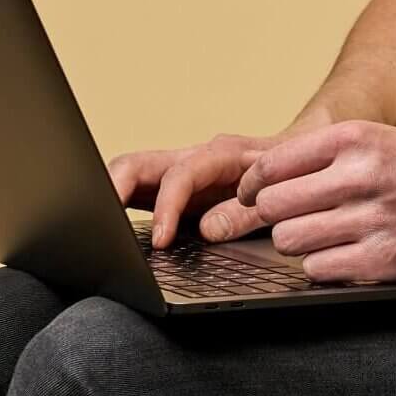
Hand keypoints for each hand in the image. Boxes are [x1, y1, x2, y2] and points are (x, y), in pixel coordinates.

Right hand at [108, 133, 282, 248]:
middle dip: (112, 189)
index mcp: (219, 155)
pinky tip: (108, 230)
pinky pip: (137, 190)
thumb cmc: (290, 175)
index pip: (180, 175)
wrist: (302, 156)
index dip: (166, 207)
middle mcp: (192, 158)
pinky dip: (119, 206)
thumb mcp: (276, 197)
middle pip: (137, 163)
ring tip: (94, 229)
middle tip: (99, 225)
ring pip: (129, 173)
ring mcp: (179, 171)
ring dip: (109, 197)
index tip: (161, 241)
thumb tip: (206, 230)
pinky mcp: (172, 188)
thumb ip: (244, 214)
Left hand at [235, 120, 395, 282]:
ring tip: (319, 233)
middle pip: (272, 205)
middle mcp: (360, 175)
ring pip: (289, 240)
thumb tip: (258, 179)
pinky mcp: (381, 260)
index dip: (251, 184)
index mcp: (354, 138)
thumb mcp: (373, 137)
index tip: (250, 194)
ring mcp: (371, 220)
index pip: (271, 164)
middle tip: (286, 216)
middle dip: (271, 214)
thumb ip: (319, 153)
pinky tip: (343, 251)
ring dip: (297, 240)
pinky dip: (323, 264)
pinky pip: (318, 269)